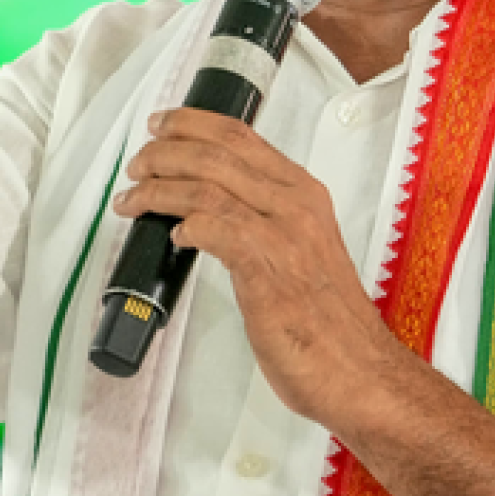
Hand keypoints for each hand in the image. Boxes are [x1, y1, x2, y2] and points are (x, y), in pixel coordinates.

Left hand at [113, 109, 396, 424]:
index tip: (163, 125)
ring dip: (160, 187)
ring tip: (133, 197)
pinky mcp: (269, 269)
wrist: (361, 372)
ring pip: (208, 186)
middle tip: (137, 162)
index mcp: (305, 193)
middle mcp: (297, 204)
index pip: (241, 136)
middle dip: (166, 149)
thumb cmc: (329, 323)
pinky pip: (214, 227)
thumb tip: (212, 211)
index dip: (194, 123)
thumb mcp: (303, 250)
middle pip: (219, 152)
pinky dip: (185, 223)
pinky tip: (173, 236)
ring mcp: (284, 235)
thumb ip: (267, 221)